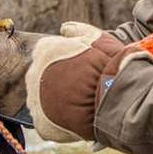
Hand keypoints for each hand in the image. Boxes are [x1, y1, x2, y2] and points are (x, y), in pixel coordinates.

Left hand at [25, 21, 152, 142]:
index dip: (64, 59)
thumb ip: (77, 30)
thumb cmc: (110, 65)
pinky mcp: (42, 125)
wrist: (118, 97)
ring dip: (55, 99)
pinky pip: (46, 121)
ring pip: (41, 99)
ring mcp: (36, 101)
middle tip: (81, 85)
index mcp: (45, 51)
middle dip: (57, 79)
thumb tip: (65, 28)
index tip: (79, 66)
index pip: (45, 52)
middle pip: (41, 75)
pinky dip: (58, 120)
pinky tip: (75, 116)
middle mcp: (35, 74)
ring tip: (80, 102)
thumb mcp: (97, 37)